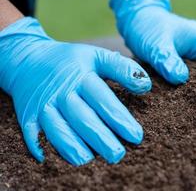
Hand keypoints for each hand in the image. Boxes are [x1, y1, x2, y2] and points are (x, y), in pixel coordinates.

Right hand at [0, 17, 151, 165]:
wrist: (29, 58)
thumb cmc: (71, 61)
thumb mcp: (97, 56)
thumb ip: (122, 68)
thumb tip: (146, 86)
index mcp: (81, 76)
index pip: (103, 99)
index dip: (119, 118)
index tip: (136, 136)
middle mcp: (62, 92)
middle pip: (82, 117)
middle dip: (100, 138)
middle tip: (117, 155)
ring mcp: (43, 104)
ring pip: (58, 128)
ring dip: (72, 146)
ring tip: (89, 160)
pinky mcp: (27, 115)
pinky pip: (33, 133)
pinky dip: (41, 146)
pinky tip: (51, 159)